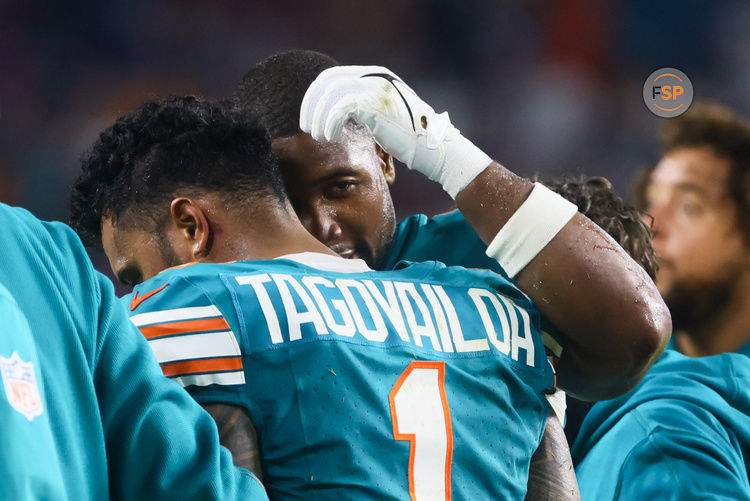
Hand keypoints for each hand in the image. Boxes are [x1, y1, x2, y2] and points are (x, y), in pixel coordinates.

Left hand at [300, 65, 490, 197]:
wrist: (434, 147)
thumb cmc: (409, 138)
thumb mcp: (383, 116)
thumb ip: (363, 108)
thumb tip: (335, 113)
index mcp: (375, 76)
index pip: (333, 76)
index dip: (315, 95)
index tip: (309, 117)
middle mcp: (374, 77)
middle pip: (327, 80)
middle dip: (311, 104)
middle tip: (306, 126)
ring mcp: (376, 88)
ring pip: (331, 94)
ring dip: (318, 116)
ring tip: (317, 135)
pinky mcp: (376, 104)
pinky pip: (341, 108)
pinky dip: (329, 123)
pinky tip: (329, 137)